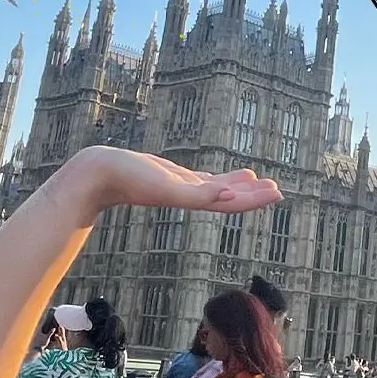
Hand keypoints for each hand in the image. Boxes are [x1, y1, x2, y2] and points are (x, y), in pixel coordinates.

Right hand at [51, 146, 280, 218]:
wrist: (98, 174)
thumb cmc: (130, 180)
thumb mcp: (167, 185)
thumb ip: (197, 194)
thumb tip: (227, 198)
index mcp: (193, 200)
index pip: (231, 203)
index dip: (255, 200)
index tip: (277, 193)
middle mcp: (190, 196)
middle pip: (230, 198)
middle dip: (254, 195)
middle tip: (278, 189)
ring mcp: (181, 187)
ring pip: (218, 188)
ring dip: (240, 187)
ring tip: (261, 181)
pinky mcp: (172, 178)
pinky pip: (203, 180)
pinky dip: (221, 180)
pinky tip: (234, 178)